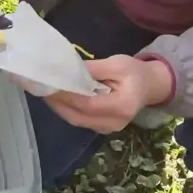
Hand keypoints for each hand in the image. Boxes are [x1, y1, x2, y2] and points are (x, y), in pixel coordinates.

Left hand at [45, 55, 172, 133]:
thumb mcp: (117, 63)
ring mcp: (109, 128)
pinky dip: (68, 110)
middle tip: (42, 88)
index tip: (50, 84)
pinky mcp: (103, 128)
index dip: (67, 96)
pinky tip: (59, 98)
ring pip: (78, 121)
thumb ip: (93, 69)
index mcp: (122, 106)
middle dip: (58, 103)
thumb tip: (68, 71)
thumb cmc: (135, 72)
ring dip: (60, 107)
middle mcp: (115, 122)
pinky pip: (81, 121)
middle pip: (79, 116)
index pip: (88, 104)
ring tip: (47, 92)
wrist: (150, 86)